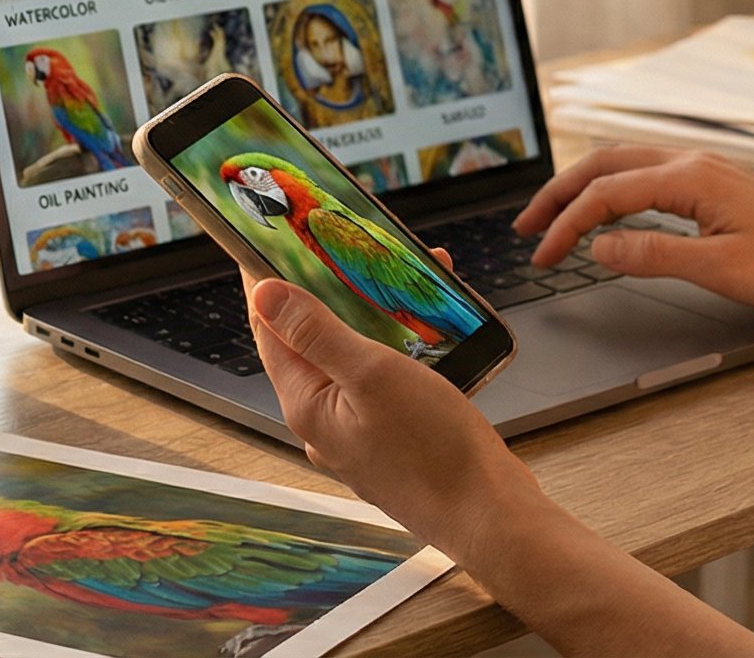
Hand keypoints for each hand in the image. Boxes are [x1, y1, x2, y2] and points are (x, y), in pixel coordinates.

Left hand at [242, 268, 544, 557]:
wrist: (488, 513)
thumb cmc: (434, 451)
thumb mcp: (373, 375)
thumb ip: (317, 333)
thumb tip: (265, 295)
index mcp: (308, 404)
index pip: (269, 330)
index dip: (266, 283)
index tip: (269, 239)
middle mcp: (325, 420)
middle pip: (311, 340)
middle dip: (328, 290)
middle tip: (346, 247)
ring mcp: (359, 431)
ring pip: (353, 356)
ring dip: (372, 314)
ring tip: (401, 277)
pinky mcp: (392, 436)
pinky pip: (383, 377)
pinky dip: (399, 344)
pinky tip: (428, 326)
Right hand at [512, 145, 753, 312]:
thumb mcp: (720, 269)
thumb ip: (654, 255)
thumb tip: (601, 247)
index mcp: (690, 178)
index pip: (607, 193)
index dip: (567, 224)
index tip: (542, 254)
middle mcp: (693, 163)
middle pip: (606, 164)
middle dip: (560, 193)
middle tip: (527, 227)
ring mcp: (704, 171)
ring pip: (626, 164)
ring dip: (585, 187)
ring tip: (555, 216)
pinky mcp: (713, 185)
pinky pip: (648, 175)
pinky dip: (614, 189)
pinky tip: (609, 211)